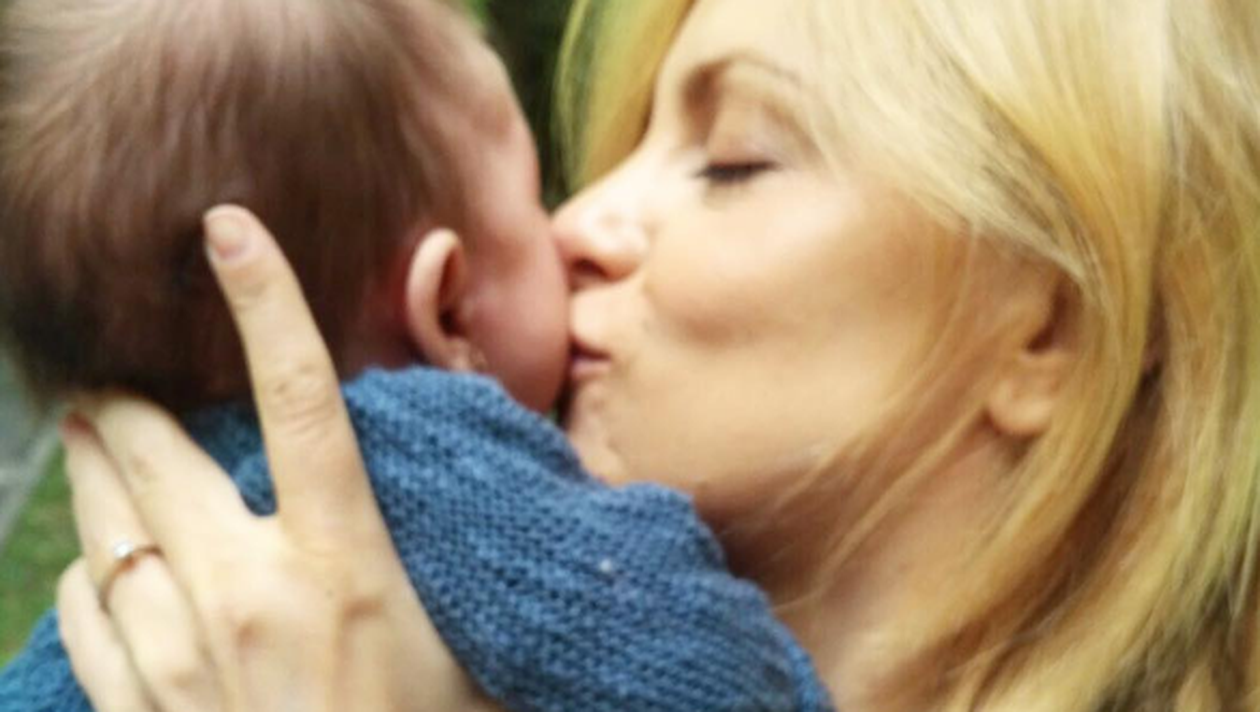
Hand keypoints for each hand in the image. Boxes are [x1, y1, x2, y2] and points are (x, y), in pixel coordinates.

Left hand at [56, 206, 495, 711]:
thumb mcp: (469, 641)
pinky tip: (102, 566)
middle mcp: (247, 594)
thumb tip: (447, 480)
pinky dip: (86, 569)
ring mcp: (180, 656)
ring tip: (94, 438)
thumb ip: (447, 553)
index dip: (268, 302)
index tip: (229, 227)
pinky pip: (82, 607)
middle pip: (156, 449)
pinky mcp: (141, 710)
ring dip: (95, 469)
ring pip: (102, 522)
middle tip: (115, 373)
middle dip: (124, 395)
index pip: (304, 401)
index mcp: (343, 565)